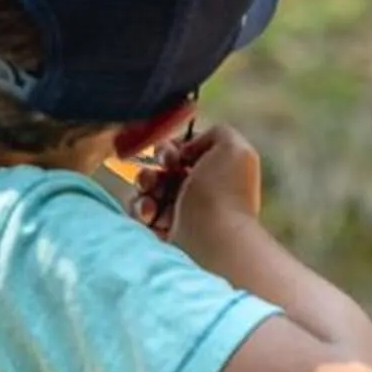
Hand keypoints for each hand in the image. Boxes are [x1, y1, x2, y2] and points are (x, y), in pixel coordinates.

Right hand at [132, 124, 265, 251]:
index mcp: (216, 170)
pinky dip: (140, 210)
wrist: (210, 239)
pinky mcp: (161, 230)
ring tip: (151, 200)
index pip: (184, 152)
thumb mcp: (232, 148)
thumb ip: (217, 132)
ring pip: (147, 188)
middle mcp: (199, 190)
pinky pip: (139, 211)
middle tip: (158, 176)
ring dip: (144, 187)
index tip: (170, 155)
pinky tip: (149, 215)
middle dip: (155, 167)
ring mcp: (179, 212)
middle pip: (162, 168)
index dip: (172, 148)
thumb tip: (188, 147)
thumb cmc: (220, 193)